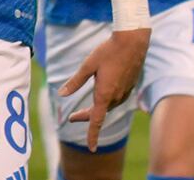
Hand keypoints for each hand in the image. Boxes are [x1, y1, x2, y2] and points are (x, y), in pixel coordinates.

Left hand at [59, 27, 149, 150]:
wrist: (132, 44)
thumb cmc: (108, 52)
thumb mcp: (87, 65)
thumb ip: (75, 82)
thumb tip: (61, 94)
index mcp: (104, 94)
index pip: (96, 120)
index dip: (92, 135)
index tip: (91, 148)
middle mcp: (116, 97)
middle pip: (99, 114)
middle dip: (85, 117)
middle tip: (72, 118)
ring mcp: (124, 93)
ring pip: (108, 107)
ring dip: (96, 110)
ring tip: (83, 112)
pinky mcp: (129, 88)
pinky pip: (115, 100)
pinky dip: (105, 103)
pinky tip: (100, 98)